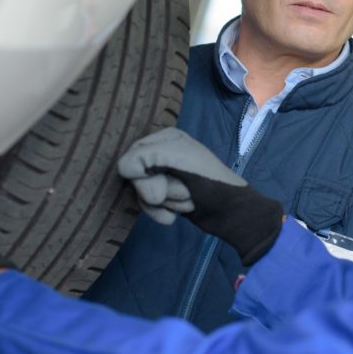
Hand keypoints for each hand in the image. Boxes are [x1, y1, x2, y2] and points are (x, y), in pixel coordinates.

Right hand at [118, 128, 282, 265]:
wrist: (230, 212)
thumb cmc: (208, 180)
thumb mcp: (179, 158)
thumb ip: (145, 156)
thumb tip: (122, 168)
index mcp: (166, 138)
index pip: (133, 156)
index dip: (143, 174)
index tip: (163, 178)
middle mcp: (163, 154)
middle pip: (136, 178)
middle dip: (156, 191)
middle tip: (182, 190)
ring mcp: (164, 177)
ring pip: (141, 195)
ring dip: (162, 204)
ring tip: (185, 200)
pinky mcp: (166, 196)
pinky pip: (148, 207)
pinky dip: (160, 214)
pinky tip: (175, 216)